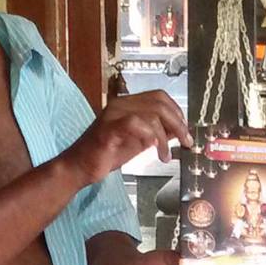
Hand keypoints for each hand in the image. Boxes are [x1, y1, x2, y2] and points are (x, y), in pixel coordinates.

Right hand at [60, 91, 190, 183]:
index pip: (159, 97)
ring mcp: (112, 115)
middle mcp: (120, 105)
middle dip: (178, 123)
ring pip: (150, 113)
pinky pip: (133, 123)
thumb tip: (178, 130)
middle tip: (186, 142)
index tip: (185, 131)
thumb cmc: (106, 154)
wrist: (79, 167)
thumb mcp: (138, 142)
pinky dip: (148, 135)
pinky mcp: (107, 129)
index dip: (177, 112)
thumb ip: (156, 133)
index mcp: (127, 105)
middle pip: (159, 102)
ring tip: (165, 155)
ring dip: (164, 137)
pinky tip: (153, 148)